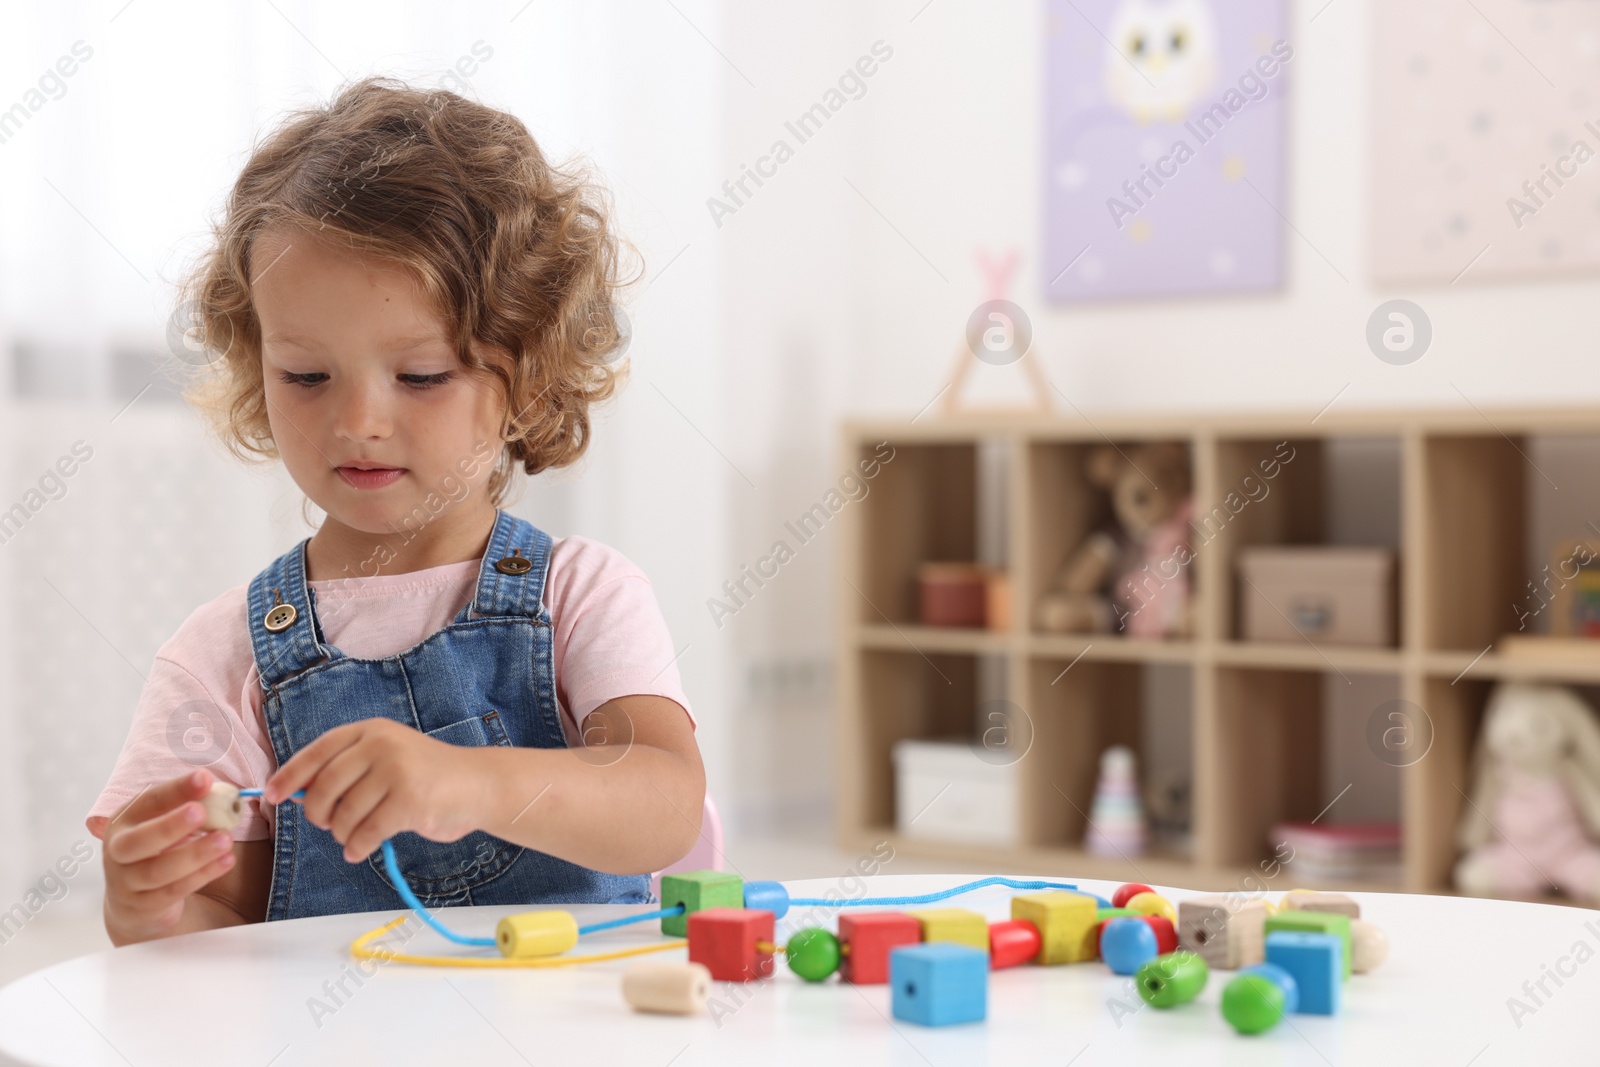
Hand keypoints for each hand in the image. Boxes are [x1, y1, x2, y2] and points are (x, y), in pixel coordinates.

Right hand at [102, 770, 236, 942]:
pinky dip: (202, 876)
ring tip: (225, 839)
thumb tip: (225, 794)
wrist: (134, 902)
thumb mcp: (165, 824)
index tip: (204, 778)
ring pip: (158, 871)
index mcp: (123, 821)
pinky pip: (173, 892)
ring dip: (195, 854)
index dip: (176, 790)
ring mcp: (126, 882)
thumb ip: (189, 807)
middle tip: (201, 812)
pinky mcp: (144, 906)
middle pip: (139, 840)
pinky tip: (226, 861)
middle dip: (170, 825)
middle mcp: (118, 850)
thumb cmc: (157, 850)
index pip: (148, 801)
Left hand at [264, 718, 482, 862]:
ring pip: (344, 814)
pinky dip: (358, 847)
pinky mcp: (410, 801)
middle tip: (327, 824)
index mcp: (371, 731)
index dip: (290, 775)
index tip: (270, 795)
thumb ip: (348, 769)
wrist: (477, 785)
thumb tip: (295, 792)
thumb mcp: (386, 759)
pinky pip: (366, 832)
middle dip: (318, 813)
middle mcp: (382, 745)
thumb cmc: (425, 777)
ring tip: (353, 838)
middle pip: (324, 786)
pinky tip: (361, 849)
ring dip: (342, 835)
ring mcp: (396, 771)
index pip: (319, 751)